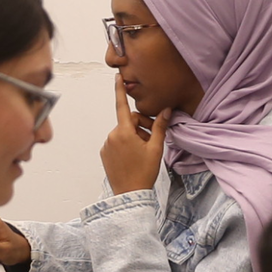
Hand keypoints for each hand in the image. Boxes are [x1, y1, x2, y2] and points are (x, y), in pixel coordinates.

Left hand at [101, 73, 170, 194]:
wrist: (130, 194)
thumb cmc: (144, 172)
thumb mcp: (156, 148)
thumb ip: (159, 127)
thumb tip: (166, 111)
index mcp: (124, 132)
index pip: (122, 106)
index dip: (120, 90)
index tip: (117, 77)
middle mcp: (112, 136)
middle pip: (128, 121)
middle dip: (140, 126)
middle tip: (151, 140)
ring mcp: (106, 145)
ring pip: (123, 132)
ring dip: (133, 137)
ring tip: (143, 152)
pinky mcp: (104, 153)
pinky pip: (116, 142)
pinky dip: (125, 145)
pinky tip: (133, 157)